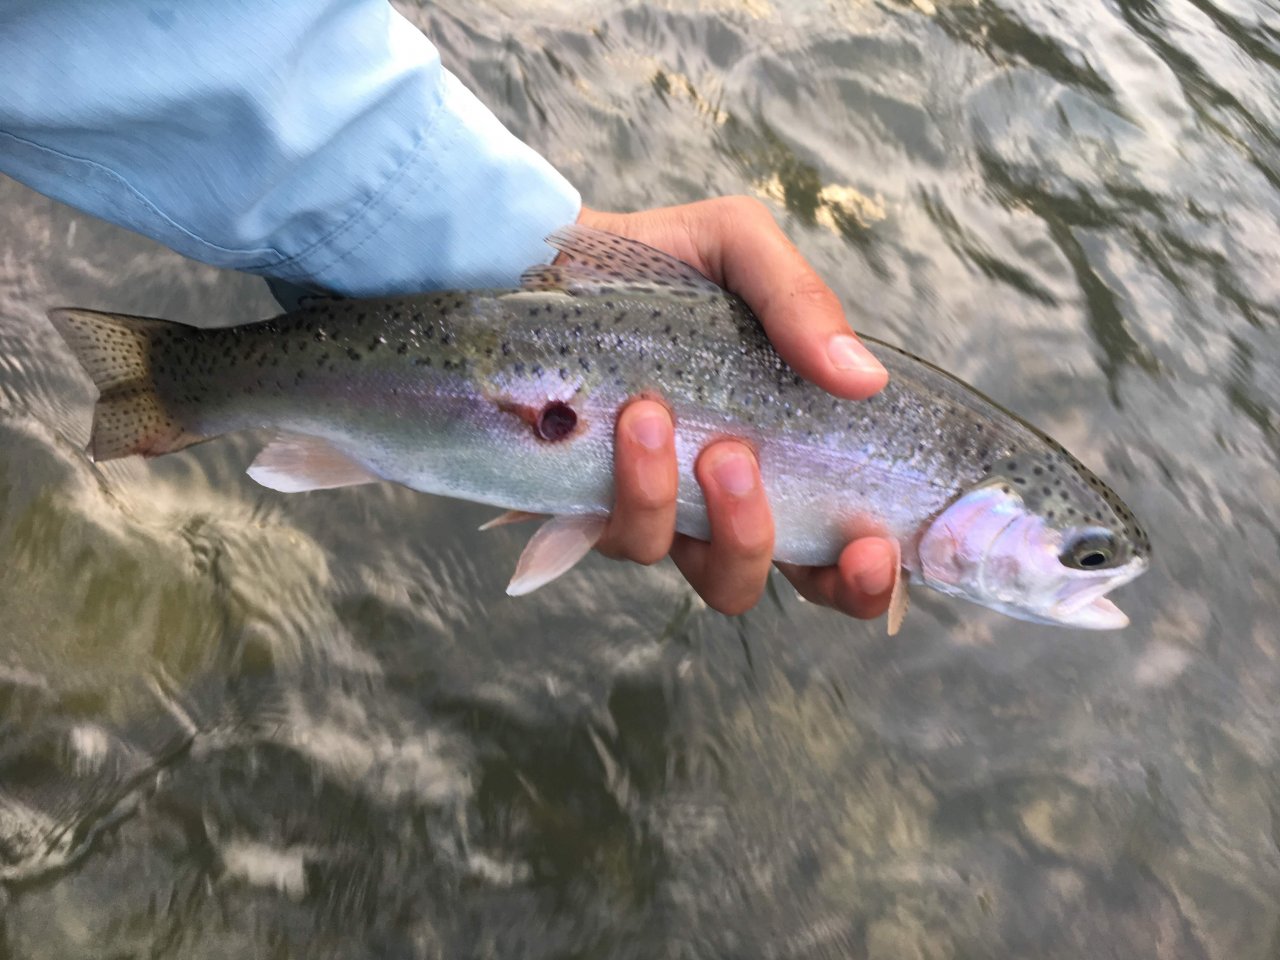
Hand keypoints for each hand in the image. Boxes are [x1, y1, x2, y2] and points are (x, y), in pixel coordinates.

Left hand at [579, 198, 897, 619]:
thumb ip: (801, 303)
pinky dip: (625, 484)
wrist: (549, 254)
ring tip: (653, 415)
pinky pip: (611, 534)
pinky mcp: (585, 504)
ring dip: (669, 497)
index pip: (832, 554)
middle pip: (746, 581)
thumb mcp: (738, 249)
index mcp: (775, 459)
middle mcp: (711, 501)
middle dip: (750, 542)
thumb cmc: (659, 264)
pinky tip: (623, 422)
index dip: (861, 579)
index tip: (871, 549)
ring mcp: (648, 507)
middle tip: (733, 461)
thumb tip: (864, 380)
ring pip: (670, 561)